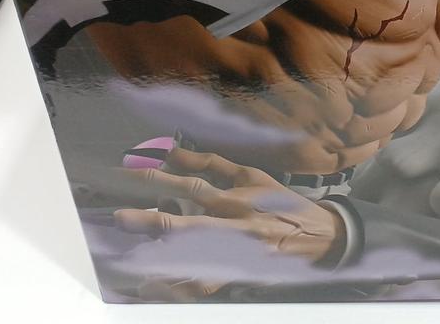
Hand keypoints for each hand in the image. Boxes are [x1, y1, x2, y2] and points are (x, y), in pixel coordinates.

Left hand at [108, 148, 346, 265]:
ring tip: (134, 271)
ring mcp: (238, 253)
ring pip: (196, 261)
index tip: (131, 172)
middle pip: (188, 224)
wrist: (318, 235)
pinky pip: (207, 284)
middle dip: (152, 220)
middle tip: (121, 218)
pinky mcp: (241, 273)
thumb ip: (211, 164)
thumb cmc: (280, 202)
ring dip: (163, 264)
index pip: (191, 187)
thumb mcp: (252, 175)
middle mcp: (235, 226)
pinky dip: (183, 287)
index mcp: (236, 199)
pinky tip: (159, 288)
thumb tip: (176, 150)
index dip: (159, 180)